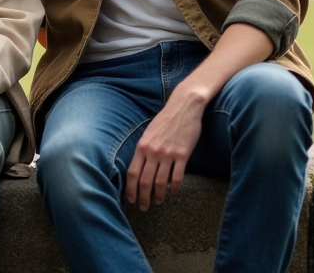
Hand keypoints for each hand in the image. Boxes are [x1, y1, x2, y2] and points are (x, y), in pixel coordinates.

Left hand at [125, 89, 205, 210]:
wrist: (183, 107)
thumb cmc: (165, 120)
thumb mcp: (148, 133)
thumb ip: (143, 150)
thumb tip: (138, 167)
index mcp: (142, 146)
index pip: (132, 173)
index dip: (130, 189)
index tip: (130, 199)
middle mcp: (153, 151)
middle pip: (144, 181)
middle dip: (143, 197)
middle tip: (143, 207)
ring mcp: (168, 154)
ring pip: (160, 182)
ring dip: (158, 195)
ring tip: (158, 202)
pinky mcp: (183, 155)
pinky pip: (177, 177)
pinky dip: (174, 188)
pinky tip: (172, 193)